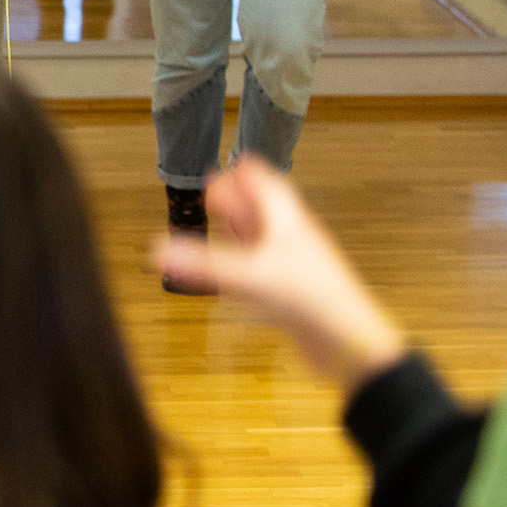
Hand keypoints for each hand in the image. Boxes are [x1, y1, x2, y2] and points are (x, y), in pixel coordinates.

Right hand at [152, 158, 408, 393]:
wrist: (350, 344)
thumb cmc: (309, 299)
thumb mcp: (250, 277)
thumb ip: (204, 263)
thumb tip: (157, 249)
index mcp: (288, 221)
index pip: (267, 184)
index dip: (248, 172)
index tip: (233, 162)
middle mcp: (293, 238)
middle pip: (265, 210)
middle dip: (240, 200)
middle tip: (216, 192)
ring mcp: (296, 267)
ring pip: (266, 239)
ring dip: (244, 230)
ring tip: (224, 221)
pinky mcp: (295, 293)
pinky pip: (267, 269)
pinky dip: (249, 263)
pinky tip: (239, 272)